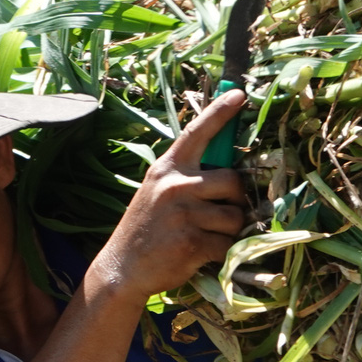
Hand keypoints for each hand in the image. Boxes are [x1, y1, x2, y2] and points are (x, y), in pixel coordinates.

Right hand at [89, 89, 248, 303]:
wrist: (121, 268)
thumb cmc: (145, 228)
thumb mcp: (156, 191)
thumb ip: (185, 178)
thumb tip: (229, 173)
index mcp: (167, 168)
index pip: (197, 133)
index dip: (220, 112)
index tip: (239, 94)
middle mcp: (175, 186)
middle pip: (232, 180)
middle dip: (236, 199)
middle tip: (222, 213)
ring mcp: (184, 214)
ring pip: (235, 216)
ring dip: (230, 230)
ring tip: (206, 236)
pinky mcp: (192, 242)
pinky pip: (228, 243)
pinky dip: (222, 252)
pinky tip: (201, 254)